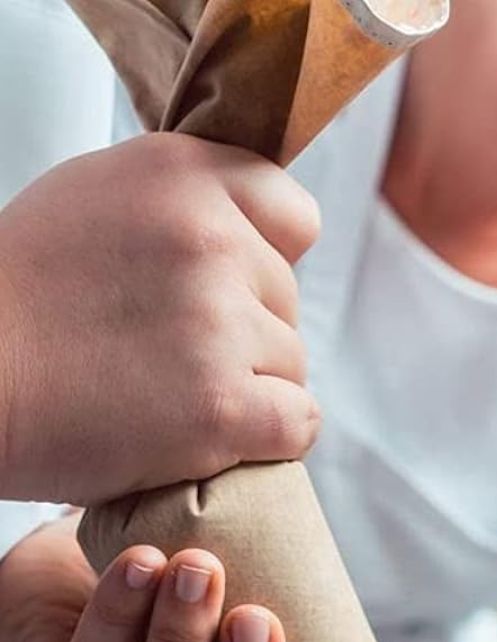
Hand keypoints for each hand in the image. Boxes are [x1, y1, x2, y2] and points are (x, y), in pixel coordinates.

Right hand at [0, 133, 319, 504]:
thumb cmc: (16, 301)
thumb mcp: (96, 202)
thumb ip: (180, 209)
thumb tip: (252, 241)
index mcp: (181, 176)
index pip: (293, 216)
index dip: (267, 261)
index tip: (224, 289)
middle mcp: (209, 238)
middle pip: (289, 301)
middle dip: (245, 333)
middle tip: (166, 353)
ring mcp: (220, 323)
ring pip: (292, 366)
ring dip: (248, 389)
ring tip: (167, 395)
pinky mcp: (223, 404)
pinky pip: (298, 423)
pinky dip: (266, 441)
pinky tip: (211, 437)